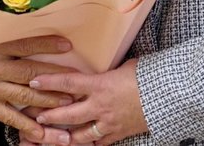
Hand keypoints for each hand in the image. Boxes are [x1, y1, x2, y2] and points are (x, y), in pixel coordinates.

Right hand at [0, 24, 74, 142]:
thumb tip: (21, 18)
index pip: (24, 45)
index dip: (46, 45)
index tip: (67, 45)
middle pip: (30, 74)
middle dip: (56, 78)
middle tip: (78, 82)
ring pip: (24, 98)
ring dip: (48, 102)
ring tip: (69, 106)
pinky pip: (9, 118)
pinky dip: (26, 127)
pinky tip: (42, 135)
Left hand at [30, 58, 146, 144]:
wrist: (170, 96)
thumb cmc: (148, 76)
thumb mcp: (125, 66)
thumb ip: (108, 71)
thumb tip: (102, 68)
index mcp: (100, 85)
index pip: (68, 83)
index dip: (48, 82)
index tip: (33, 81)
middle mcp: (101, 106)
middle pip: (67, 114)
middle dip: (50, 116)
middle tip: (37, 116)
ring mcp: (109, 123)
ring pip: (80, 135)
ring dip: (65, 136)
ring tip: (54, 136)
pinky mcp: (118, 134)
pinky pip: (99, 142)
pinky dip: (89, 143)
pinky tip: (81, 143)